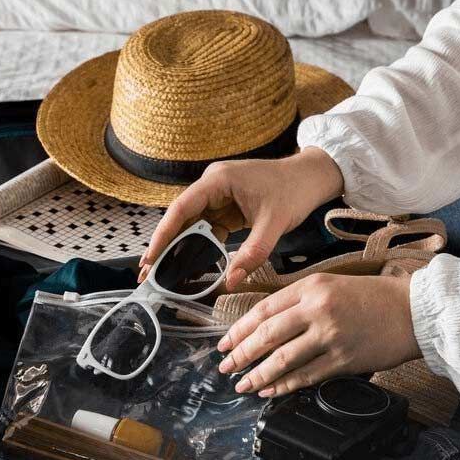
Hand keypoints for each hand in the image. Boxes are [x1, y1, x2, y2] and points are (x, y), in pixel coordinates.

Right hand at [140, 147, 343, 289]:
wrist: (312, 177)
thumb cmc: (294, 190)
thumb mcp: (274, 224)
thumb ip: (252, 253)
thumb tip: (231, 281)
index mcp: (218, 180)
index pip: (181, 209)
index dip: (162, 235)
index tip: (150, 258)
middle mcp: (213, 185)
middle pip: (181, 218)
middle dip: (164, 246)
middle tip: (147, 274)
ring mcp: (219, 196)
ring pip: (191, 225)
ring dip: (179, 248)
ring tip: (162, 273)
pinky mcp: (227, 207)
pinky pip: (207, 229)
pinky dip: (199, 247)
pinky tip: (188, 266)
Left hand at [217, 273, 420, 396]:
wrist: (414, 311)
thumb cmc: (375, 298)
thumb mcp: (332, 285)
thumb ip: (300, 301)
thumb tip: (267, 324)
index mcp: (311, 287)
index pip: (263, 310)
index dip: (239, 329)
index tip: (225, 343)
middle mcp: (317, 309)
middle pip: (266, 334)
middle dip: (241, 354)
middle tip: (225, 366)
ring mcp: (330, 336)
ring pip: (282, 358)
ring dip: (257, 374)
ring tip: (242, 384)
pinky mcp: (343, 359)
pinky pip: (306, 376)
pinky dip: (284, 385)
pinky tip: (270, 390)